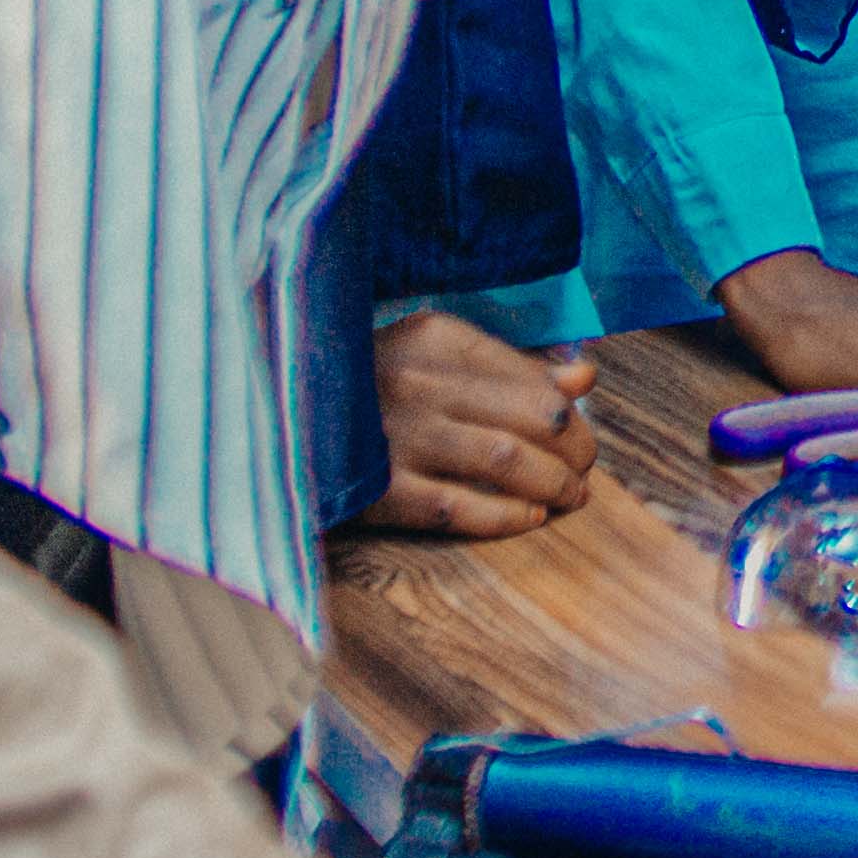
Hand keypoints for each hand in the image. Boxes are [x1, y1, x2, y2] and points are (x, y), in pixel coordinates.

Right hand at [360, 312, 598, 539]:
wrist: (271, 423)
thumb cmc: (366, 387)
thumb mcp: (431, 357)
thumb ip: (509, 367)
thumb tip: (586, 378)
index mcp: (433, 338)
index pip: (530, 376)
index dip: (569, 411)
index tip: (580, 432)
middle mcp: (418, 380)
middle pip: (531, 417)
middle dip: (574, 449)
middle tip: (585, 469)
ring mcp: (396, 435)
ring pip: (506, 460)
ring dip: (552, 483)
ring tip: (571, 497)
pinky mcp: (377, 489)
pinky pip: (461, 506)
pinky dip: (506, 516)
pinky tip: (530, 519)